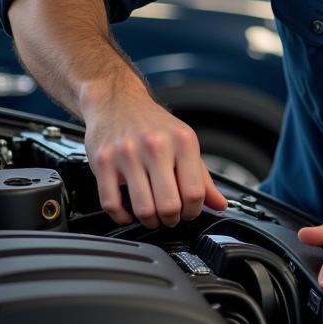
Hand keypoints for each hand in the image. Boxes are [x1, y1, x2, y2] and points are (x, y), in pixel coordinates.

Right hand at [83, 88, 226, 227]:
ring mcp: (127, 154)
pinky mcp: (102, 162)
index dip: (193, 210)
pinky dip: (121, 217)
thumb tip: (220, 203)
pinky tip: (128, 212)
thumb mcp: (184, 143)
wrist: (117, 102)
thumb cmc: (153, 125)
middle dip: (171, 219)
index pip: (194, 192)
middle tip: (170, 217)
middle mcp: (155, 146)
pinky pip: (111, 204)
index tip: (188, 212)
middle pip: (169, 205)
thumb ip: (202, 177)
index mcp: (182, 141)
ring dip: (149, 221)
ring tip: (152, 216)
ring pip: (142, 208)